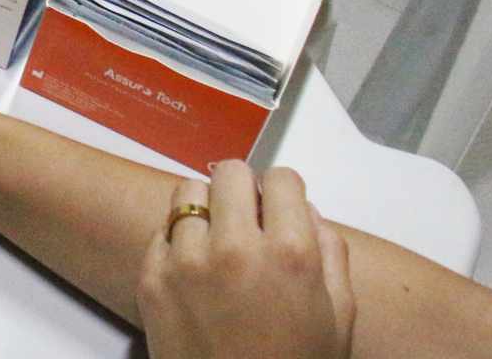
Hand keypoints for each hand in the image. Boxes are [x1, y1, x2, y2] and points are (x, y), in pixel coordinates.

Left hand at [138, 162, 354, 358]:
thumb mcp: (340, 317)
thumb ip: (330, 253)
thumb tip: (306, 211)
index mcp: (290, 253)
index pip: (280, 178)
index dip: (283, 191)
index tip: (279, 205)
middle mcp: (234, 246)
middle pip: (229, 173)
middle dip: (243, 190)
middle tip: (248, 216)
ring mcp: (186, 260)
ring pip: (188, 193)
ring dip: (206, 209)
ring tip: (218, 241)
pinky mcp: (151, 277)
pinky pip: (162, 231)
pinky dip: (178, 241)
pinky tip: (196, 270)